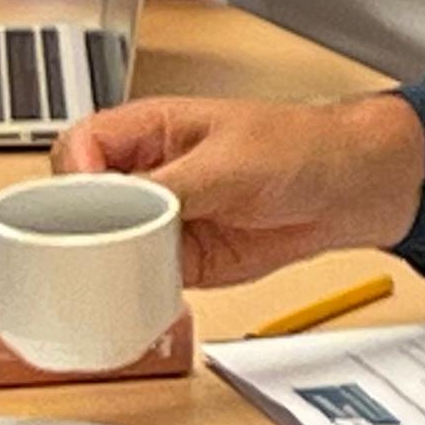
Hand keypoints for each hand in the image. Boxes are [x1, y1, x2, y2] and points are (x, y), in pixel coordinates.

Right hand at [56, 91, 424, 284]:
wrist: (352, 189)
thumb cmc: (302, 147)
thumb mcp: (232, 161)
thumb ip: (174, 185)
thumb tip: (127, 207)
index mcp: (147, 130)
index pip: (78, 149)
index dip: (72, 177)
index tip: (85, 203)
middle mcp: (145, 175)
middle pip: (79, 202)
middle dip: (76, 229)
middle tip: (94, 250)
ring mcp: (159, 219)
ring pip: (104, 244)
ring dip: (104, 263)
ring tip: (113, 276)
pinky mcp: (180, 257)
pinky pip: (139, 275)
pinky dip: (134, 288)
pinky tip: (136, 293)